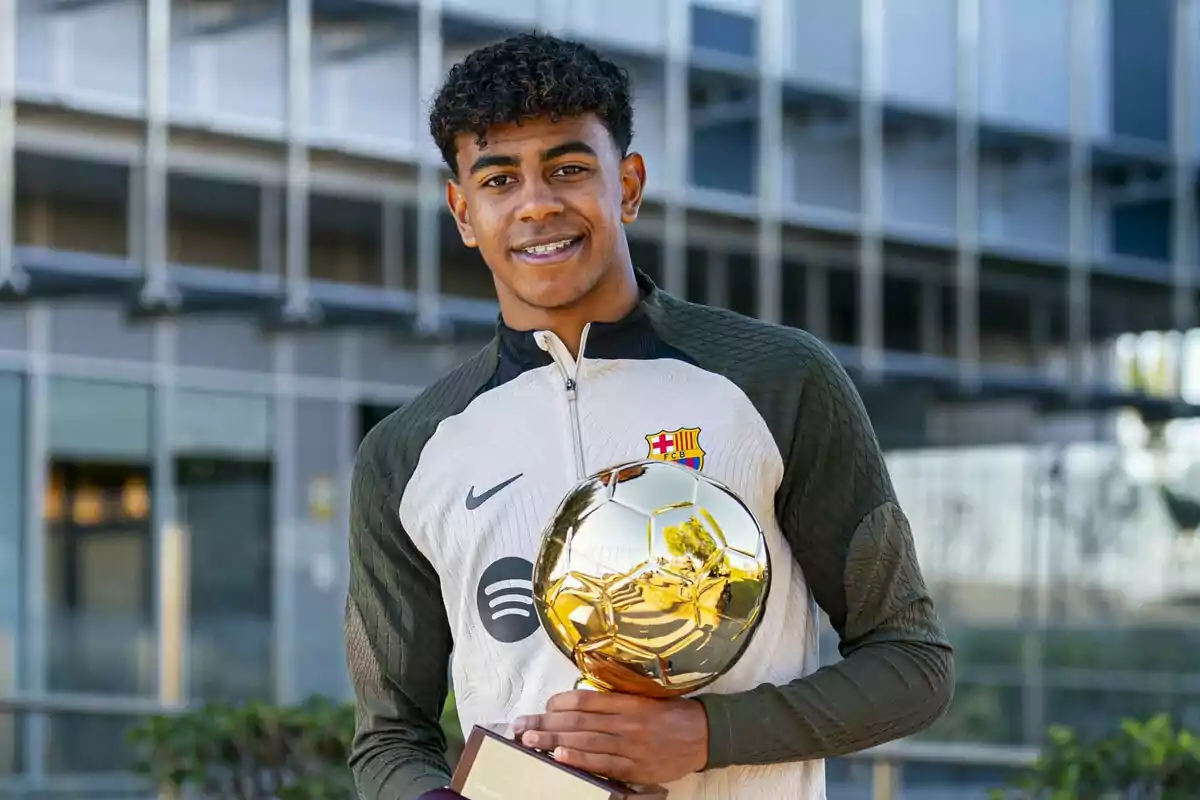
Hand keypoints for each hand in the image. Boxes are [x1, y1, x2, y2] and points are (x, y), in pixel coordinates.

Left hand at [513, 690, 708, 785]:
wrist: (705, 735)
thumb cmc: (672, 714)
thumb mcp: (645, 698)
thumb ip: (615, 701)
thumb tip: (579, 703)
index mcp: (628, 702)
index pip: (586, 700)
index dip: (559, 703)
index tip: (542, 706)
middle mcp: (626, 722)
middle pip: (578, 722)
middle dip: (546, 724)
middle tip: (521, 726)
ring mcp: (630, 746)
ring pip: (585, 742)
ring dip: (554, 742)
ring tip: (530, 741)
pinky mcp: (635, 768)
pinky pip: (603, 764)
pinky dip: (580, 760)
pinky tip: (560, 757)